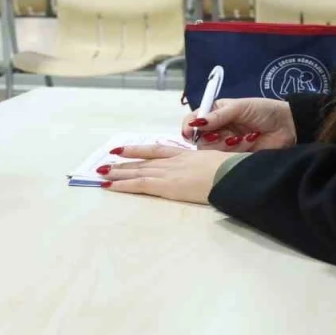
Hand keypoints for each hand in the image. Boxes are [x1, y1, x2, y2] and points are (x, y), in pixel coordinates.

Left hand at [98, 145, 235, 203]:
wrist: (233, 174)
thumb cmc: (233, 170)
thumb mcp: (221, 162)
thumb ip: (211, 165)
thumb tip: (214, 169)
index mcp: (187, 155)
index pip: (158, 150)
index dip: (139, 150)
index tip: (125, 149)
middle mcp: (174, 161)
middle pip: (144, 161)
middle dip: (124, 163)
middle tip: (106, 163)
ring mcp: (169, 172)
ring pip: (138, 171)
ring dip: (118, 173)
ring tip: (102, 173)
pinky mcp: (166, 185)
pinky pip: (139, 184)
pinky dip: (123, 185)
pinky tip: (110, 185)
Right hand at [182, 98, 296, 152]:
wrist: (287, 126)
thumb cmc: (263, 110)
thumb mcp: (239, 107)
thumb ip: (218, 115)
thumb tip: (197, 123)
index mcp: (215, 112)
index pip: (194, 120)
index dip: (189, 126)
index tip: (190, 132)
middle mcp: (217, 128)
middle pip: (199, 138)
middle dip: (209, 138)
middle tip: (223, 135)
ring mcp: (226, 144)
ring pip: (210, 150)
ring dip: (224, 144)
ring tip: (241, 138)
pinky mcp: (235, 156)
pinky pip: (224, 158)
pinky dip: (234, 151)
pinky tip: (248, 143)